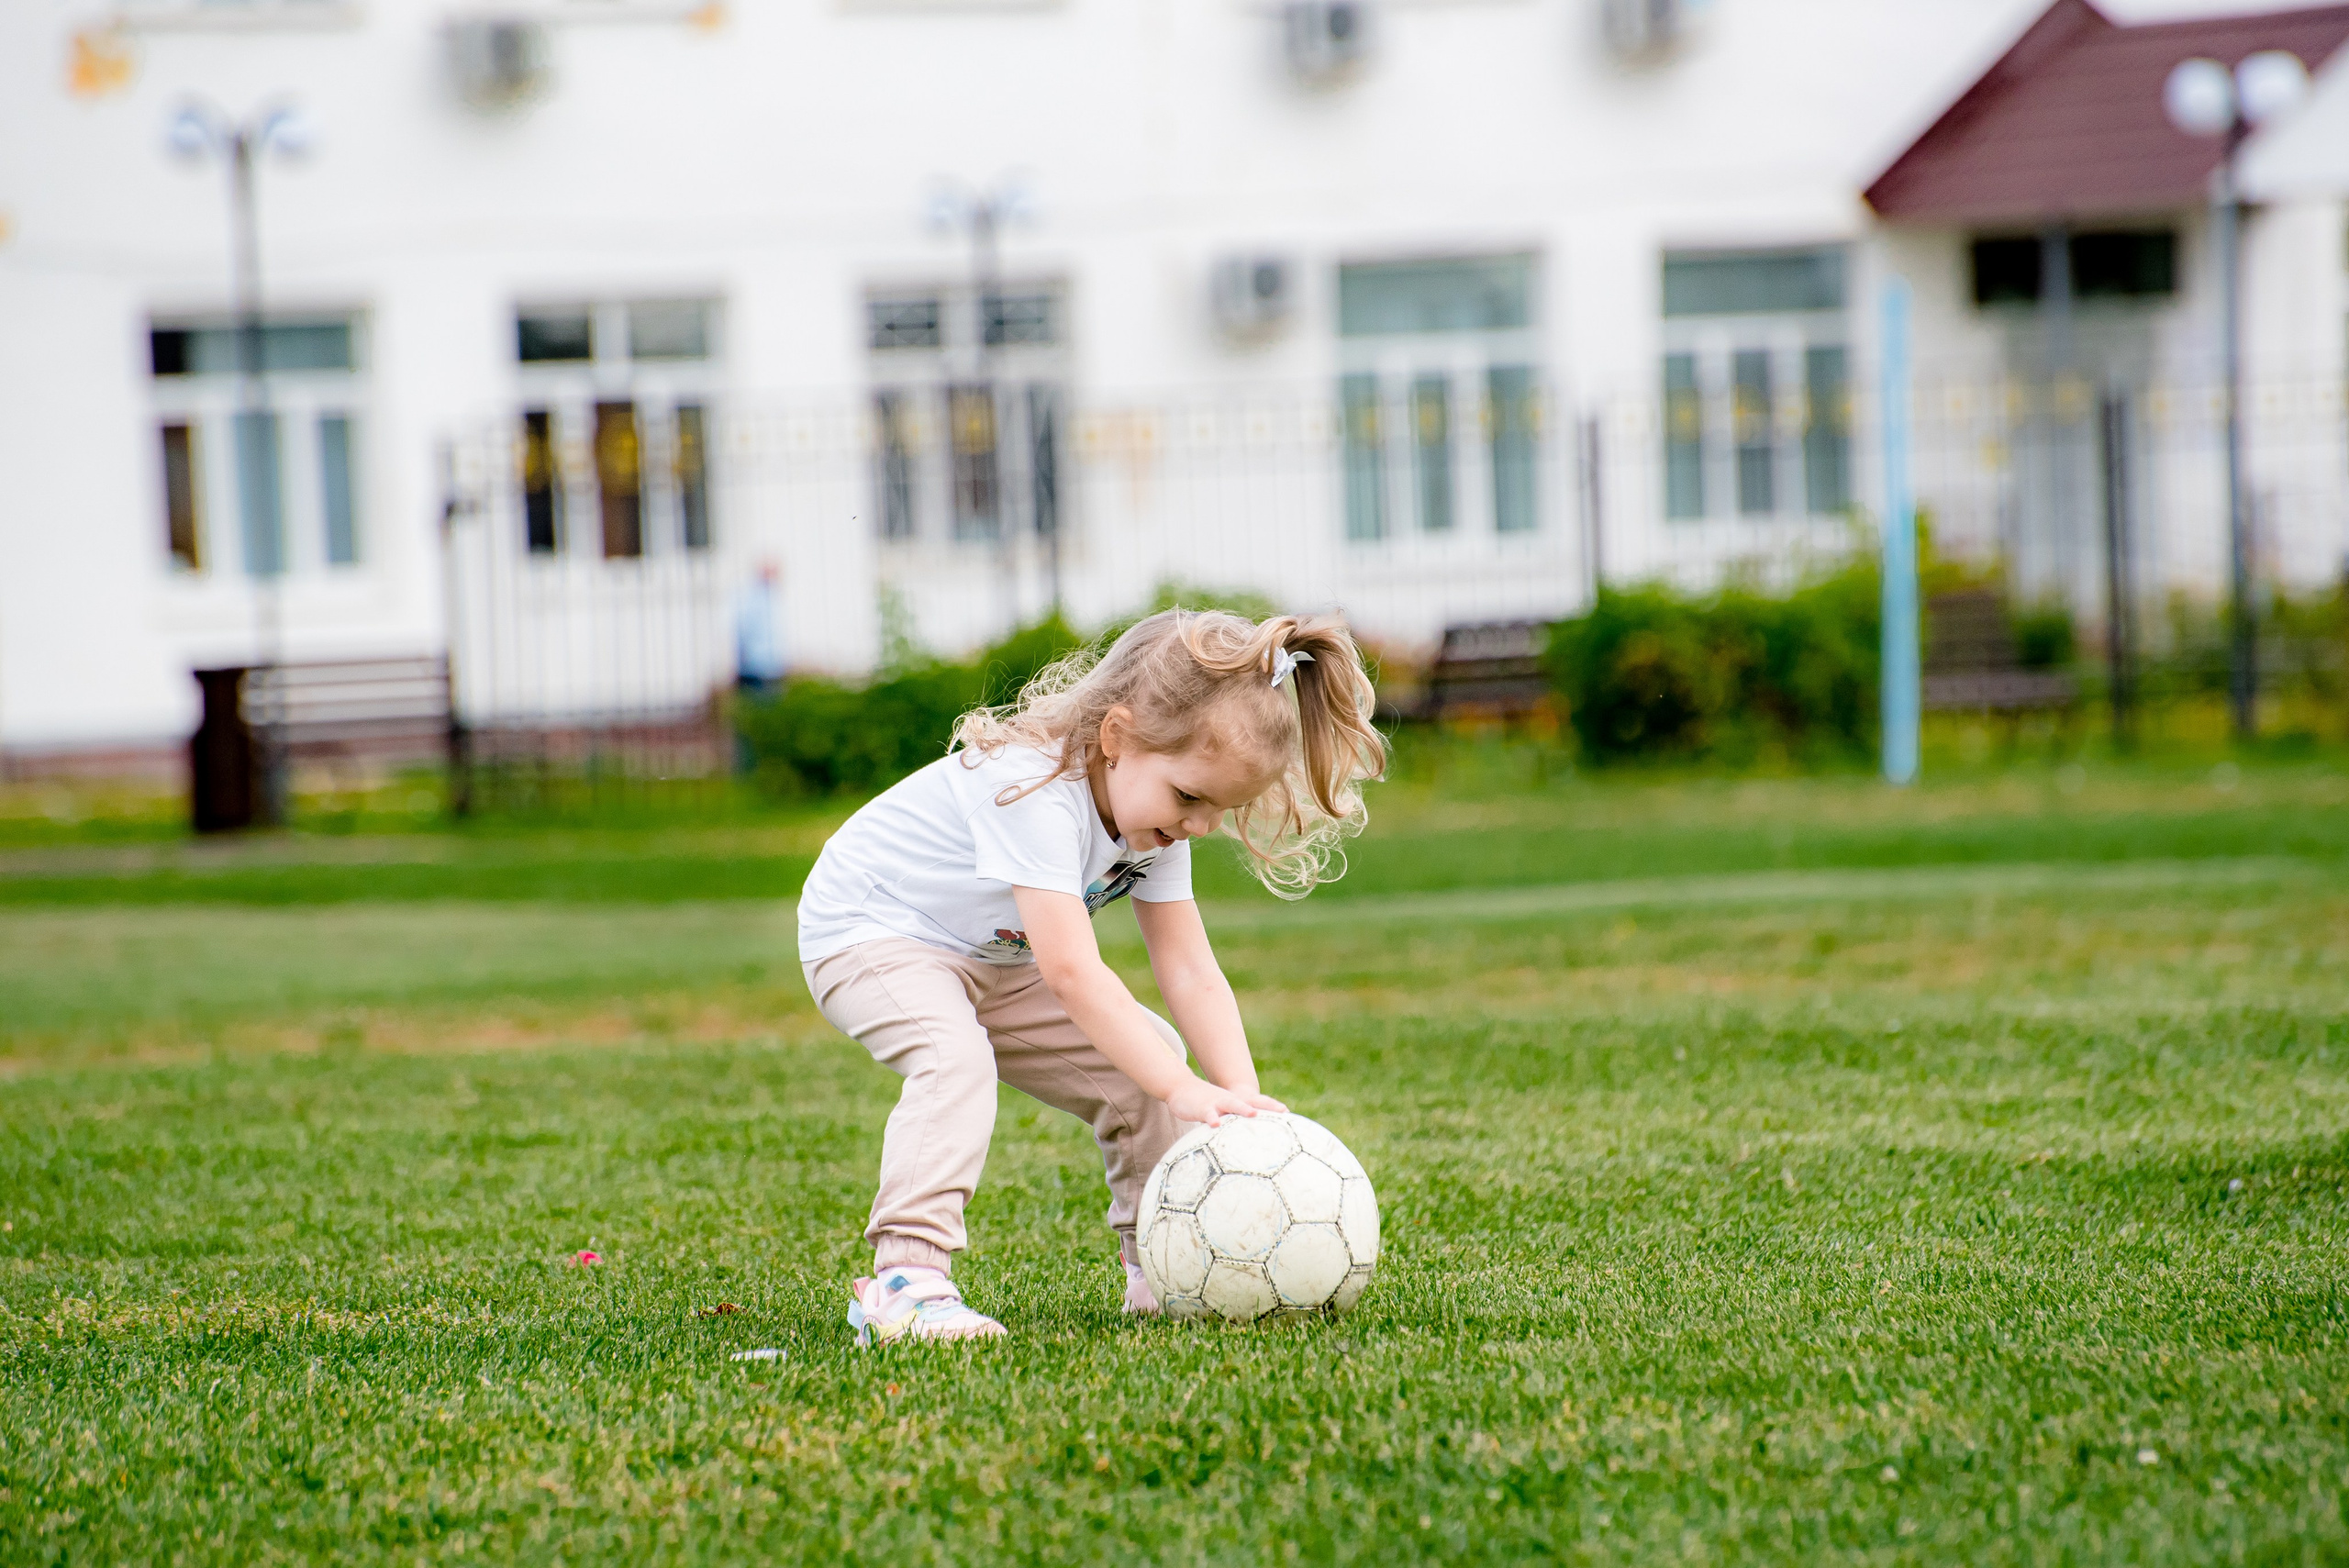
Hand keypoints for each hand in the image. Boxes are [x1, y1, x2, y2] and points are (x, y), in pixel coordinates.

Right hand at [1166, 1077, 1287, 1126]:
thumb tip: (1244, 1140)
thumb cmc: (1204, 1105)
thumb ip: (1233, 1123)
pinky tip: (1215, 1125)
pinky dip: (1212, 1118)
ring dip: (1242, 1109)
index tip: (1290, 1114)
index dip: (1273, 1109)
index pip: (1258, 1105)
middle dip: (1267, 1107)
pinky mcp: (1202, 1108)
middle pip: (1251, 1103)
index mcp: (1236, 1103)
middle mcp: (1230, 1101)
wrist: (1181, 1088)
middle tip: (1283, 1111)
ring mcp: (1216, 1103)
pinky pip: (1208, 1113)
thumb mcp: (1221, 1113)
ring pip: (1231, 1104)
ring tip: (1253, 1114)